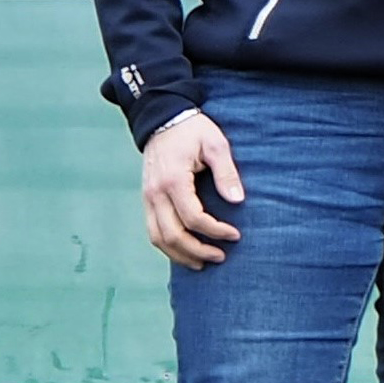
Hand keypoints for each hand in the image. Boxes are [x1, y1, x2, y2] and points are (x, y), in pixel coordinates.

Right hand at [139, 111, 243, 268]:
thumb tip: (237, 200)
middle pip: (172, 234)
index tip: (236, 235)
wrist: (162, 119)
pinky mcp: (146, 199)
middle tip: (222, 257)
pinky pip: (152, 230)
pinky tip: (186, 252)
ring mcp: (147, 197)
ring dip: (180, 254)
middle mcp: (154, 192)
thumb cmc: (193, 130)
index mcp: (173, 180)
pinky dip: (168, 246)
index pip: (193, 217)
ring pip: (157, 237)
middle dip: (197, 250)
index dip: (215, 231)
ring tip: (203, 263)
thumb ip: (226, 172)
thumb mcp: (216, 144)